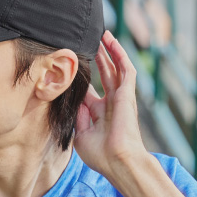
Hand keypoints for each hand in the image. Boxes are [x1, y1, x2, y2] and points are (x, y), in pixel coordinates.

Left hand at [73, 30, 147, 179]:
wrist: (117, 161)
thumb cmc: (99, 154)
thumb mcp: (80, 134)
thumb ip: (77, 116)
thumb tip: (71, 99)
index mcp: (97, 113)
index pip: (88, 90)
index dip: (81, 78)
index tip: (69, 66)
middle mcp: (109, 103)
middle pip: (103, 75)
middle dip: (96, 59)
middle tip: (87, 42)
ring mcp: (119, 98)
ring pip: (115, 68)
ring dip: (109, 51)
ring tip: (101, 35)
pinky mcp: (127, 95)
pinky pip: (125, 70)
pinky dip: (119, 54)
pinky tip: (112, 42)